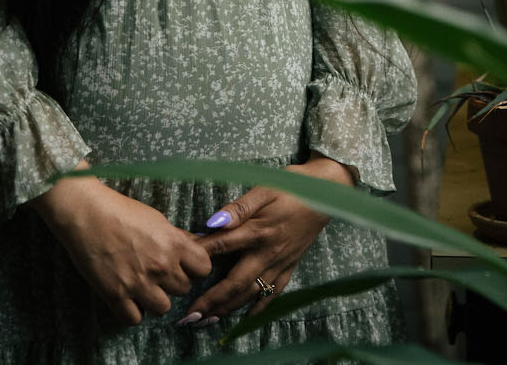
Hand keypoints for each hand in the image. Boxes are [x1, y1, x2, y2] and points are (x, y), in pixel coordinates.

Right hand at [30, 172, 213, 326]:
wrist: (86, 213)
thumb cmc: (121, 211)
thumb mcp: (157, 219)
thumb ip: (177, 238)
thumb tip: (196, 247)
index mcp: (174, 244)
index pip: (204, 269)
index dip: (194, 267)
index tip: (183, 264)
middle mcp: (161, 266)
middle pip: (184, 289)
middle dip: (172, 282)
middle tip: (156, 272)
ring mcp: (139, 283)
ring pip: (163, 308)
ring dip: (155, 299)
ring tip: (142, 286)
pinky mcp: (116, 295)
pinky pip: (134, 319)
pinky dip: (132, 311)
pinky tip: (127, 297)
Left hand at [180, 154, 355, 326]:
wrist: (327, 193)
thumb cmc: (293, 187)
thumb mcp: (265, 188)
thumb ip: (239, 207)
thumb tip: (214, 221)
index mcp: (258, 230)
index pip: (222, 246)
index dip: (199, 257)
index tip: (180, 268)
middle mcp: (268, 252)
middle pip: (235, 282)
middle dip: (211, 300)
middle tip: (190, 315)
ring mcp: (280, 262)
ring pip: (251, 292)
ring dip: (229, 308)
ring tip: (208, 320)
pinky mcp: (291, 266)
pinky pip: (273, 293)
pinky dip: (259, 307)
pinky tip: (246, 317)